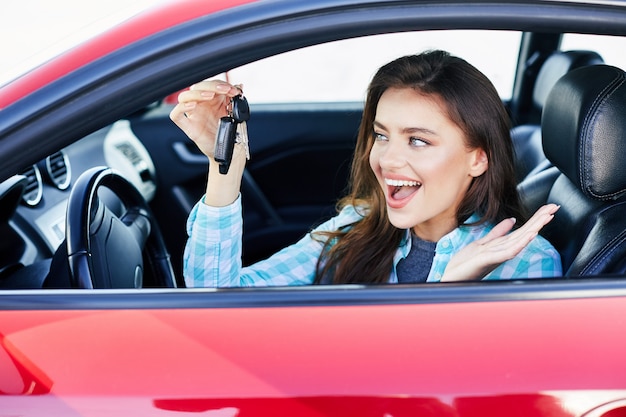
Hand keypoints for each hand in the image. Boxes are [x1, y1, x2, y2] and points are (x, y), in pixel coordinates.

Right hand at [169, 79, 242, 157]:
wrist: (229, 149)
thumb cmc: (229, 131)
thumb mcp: (235, 113)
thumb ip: (234, 99)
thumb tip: (239, 85)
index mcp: (211, 100)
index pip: (210, 84)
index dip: (221, 84)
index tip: (234, 90)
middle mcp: (200, 105)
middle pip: (197, 87)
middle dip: (212, 86)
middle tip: (225, 90)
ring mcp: (193, 115)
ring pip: (184, 97)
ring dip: (197, 93)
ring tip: (211, 95)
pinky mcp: (189, 127)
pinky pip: (176, 115)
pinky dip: (181, 108)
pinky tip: (193, 105)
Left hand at [440, 203, 559, 281]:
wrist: (452, 278)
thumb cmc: (465, 264)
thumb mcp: (482, 243)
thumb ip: (497, 233)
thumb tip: (512, 220)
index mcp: (502, 245)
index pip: (522, 229)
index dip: (535, 218)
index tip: (549, 207)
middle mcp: (503, 250)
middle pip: (524, 233)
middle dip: (539, 220)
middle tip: (555, 207)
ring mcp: (497, 256)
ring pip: (519, 240)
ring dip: (534, 229)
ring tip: (547, 218)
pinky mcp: (489, 260)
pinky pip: (507, 252)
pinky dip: (519, 244)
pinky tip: (529, 236)